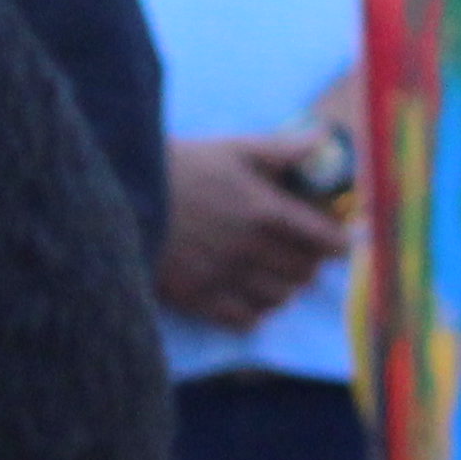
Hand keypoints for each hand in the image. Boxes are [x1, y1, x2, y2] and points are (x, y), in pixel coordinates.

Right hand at [156, 132, 351, 328]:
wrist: (120, 194)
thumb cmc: (180, 166)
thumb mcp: (233, 149)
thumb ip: (282, 150)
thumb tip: (326, 139)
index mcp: (265, 211)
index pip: (324, 239)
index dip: (339, 242)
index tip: (339, 241)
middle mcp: (251, 250)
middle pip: (305, 271)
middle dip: (311, 261)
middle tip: (304, 252)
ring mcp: (226, 278)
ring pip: (280, 297)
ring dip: (286, 285)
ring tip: (277, 272)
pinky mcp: (199, 299)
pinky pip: (246, 320)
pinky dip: (257, 310)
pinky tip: (251, 294)